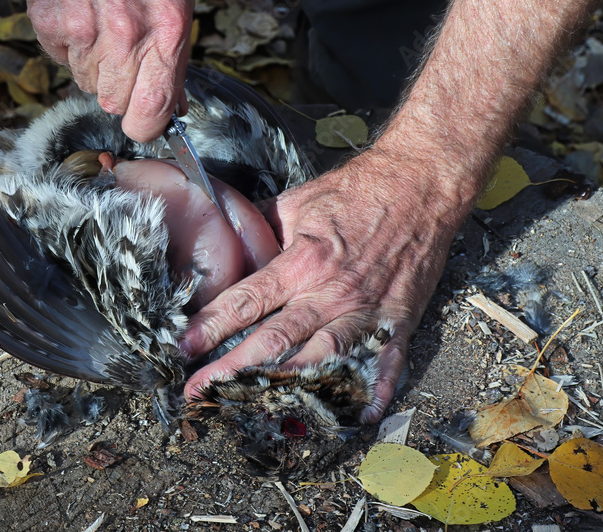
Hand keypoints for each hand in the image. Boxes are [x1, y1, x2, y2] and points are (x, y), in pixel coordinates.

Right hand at [20, 0, 193, 141]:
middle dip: (121, 90)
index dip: (147, 125)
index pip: (153, 110)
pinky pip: (64, 62)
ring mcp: (83, 32)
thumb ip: (176, 56)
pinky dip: (72, 49)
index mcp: (166, 30)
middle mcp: (125, 35)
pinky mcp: (50, 27)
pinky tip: (82, 15)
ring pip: (88, 85)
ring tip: (102, 25)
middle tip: (123, 56)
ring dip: (96, 67)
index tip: (145, 122)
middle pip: (115, 103)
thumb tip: (176, 106)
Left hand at [181, 145, 471, 422]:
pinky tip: (354, 419)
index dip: (211, 325)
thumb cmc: (357, 190)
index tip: (182, 346)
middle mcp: (331, 293)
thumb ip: (260, 229)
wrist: (420, 183)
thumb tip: (224, 242)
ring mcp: (365, 311)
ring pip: (321, 360)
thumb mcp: (298, 201)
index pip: (247, 301)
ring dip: (287, 388)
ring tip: (255, 412)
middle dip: (232, 369)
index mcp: (302, 261)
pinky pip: (384, 364)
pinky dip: (371, 393)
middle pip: (274, 341)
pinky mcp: (397, 320)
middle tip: (199, 391)